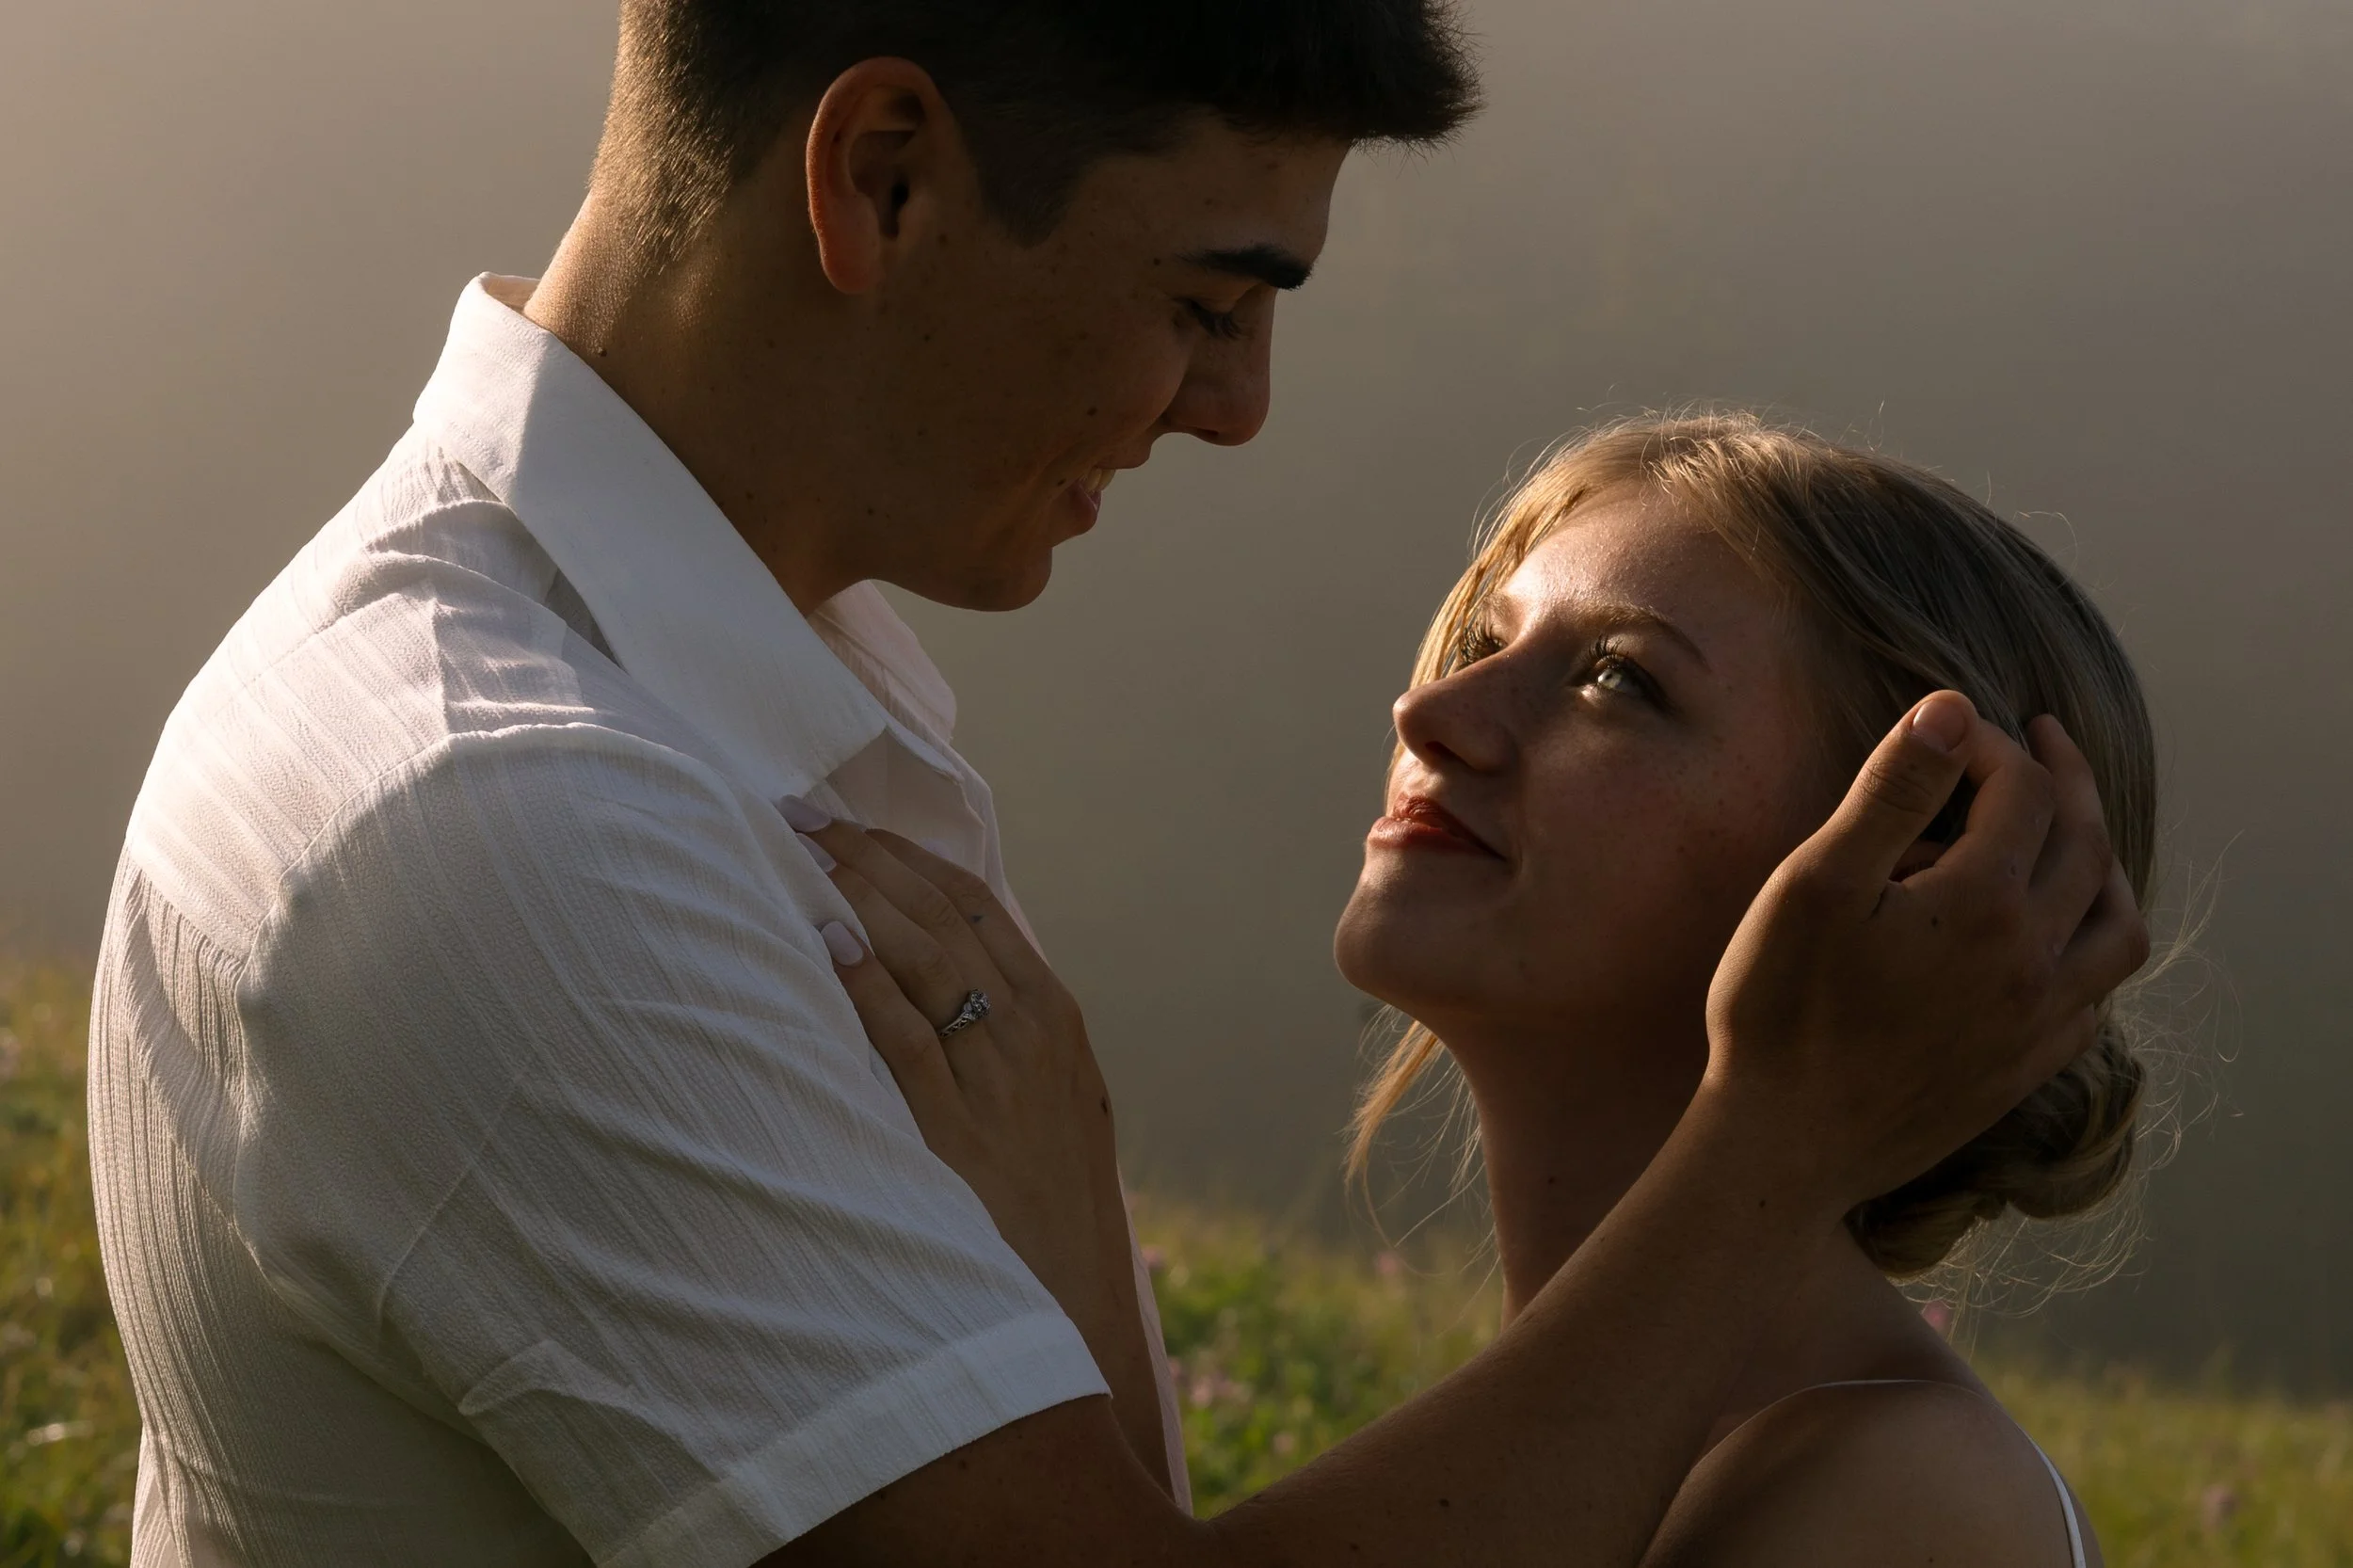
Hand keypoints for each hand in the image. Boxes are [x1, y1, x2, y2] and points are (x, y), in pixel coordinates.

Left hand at [793, 815, 1172, 1491]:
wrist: (1072, 1315)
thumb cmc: (1046, 1216)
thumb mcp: (1046, 1110)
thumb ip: (997, 1043)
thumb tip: (923, 985)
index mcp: (1054, 1017)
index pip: (977, 904)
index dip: (907, 856)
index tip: (848, 824)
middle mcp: (1031, 1033)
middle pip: (941, 914)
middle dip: (866, 857)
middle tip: (797, 817)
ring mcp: (997, 1078)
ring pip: (921, 957)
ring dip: (853, 897)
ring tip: (794, 856)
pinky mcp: (956, 1130)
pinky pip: (901, 1035)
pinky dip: (859, 982)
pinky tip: (816, 944)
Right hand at [1702, 691, 2150, 1209]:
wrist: (1784, 1147)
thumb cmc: (1780, 1009)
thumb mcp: (1815, 883)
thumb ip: (1891, 791)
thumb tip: (1953, 710)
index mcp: (1985, 904)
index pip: (2023, 791)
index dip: (1991, 745)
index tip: (1949, 730)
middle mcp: (2035, 961)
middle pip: (2084, 844)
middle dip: (2063, 778)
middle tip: (2040, 737)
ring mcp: (2038, 1023)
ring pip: (2117, 923)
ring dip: (2101, 862)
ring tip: (2070, 832)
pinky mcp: (2025, 1071)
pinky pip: (2095, 996)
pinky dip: (2089, 944)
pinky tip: (2051, 938)